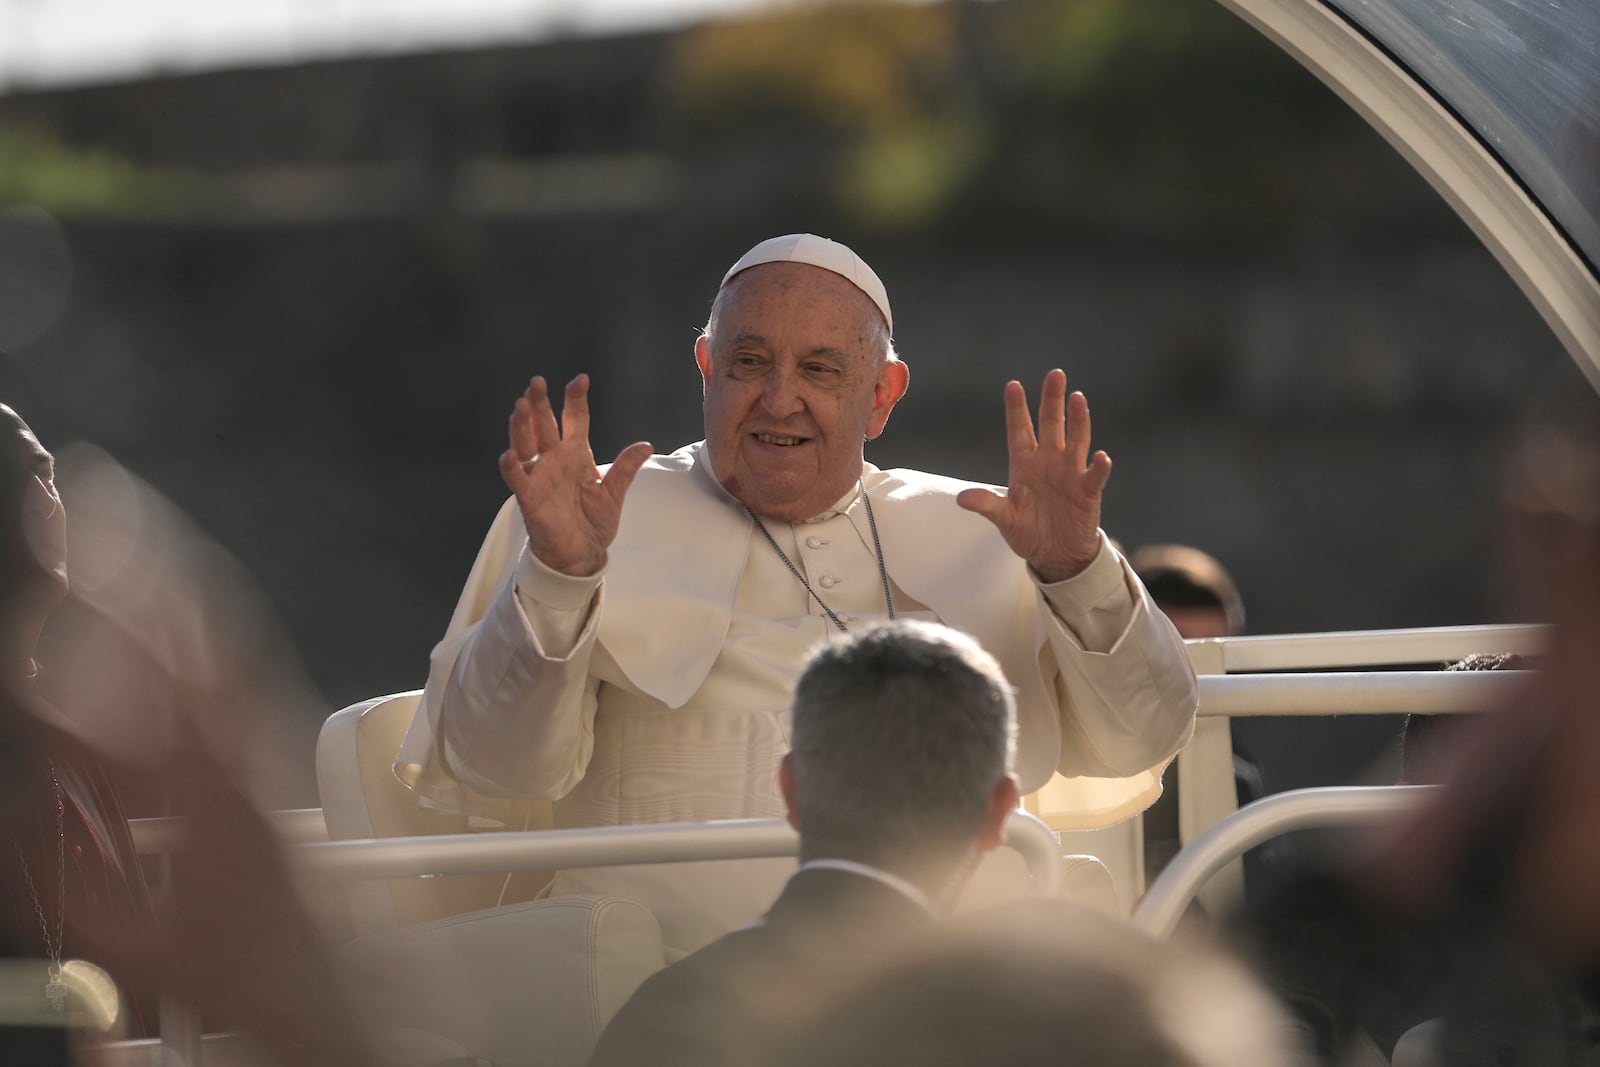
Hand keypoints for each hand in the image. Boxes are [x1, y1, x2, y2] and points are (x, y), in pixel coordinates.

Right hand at [500, 374, 651, 576]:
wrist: (583, 553)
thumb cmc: (594, 522)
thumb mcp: (614, 492)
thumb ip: (626, 467)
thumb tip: (646, 445)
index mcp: (576, 455)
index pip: (574, 419)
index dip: (575, 399)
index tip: (580, 379)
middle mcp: (554, 460)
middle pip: (544, 426)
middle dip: (539, 404)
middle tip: (536, 382)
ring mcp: (540, 477)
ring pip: (526, 445)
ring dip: (522, 426)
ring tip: (520, 405)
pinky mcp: (530, 497)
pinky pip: (518, 479)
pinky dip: (512, 467)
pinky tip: (510, 454)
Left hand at [956, 369, 1109, 582]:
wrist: (1055, 554)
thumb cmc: (1028, 531)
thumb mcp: (1004, 519)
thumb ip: (987, 505)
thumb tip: (961, 498)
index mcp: (1024, 464)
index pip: (1019, 430)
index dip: (1017, 408)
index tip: (1013, 385)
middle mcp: (1048, 462)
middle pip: (1051, 424)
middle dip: (1052, 400)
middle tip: (1055, 374)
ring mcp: (1070, 473)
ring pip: (1076, 440)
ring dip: (1078, 420)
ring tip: (1078, 398)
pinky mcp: (1087, 491)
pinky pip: (1094, 475)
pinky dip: (1098, 467)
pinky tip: (1101, 456)